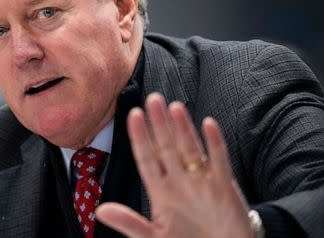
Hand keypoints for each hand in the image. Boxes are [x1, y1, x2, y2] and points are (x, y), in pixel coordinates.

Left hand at [96, 93, 252, 237]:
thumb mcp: (155, 236)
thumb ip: (129, 223)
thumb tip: (100, 211)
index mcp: (162, 191)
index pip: (147, 159)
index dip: (140, 138)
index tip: (133, 116)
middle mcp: (181, 181)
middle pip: (167, 147)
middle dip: (159, 124)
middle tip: (152, 99)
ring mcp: (202, 181)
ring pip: (190, 148)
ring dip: (183, 128)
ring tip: (174, 107)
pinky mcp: (224, 187)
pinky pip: (219, 161)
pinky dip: (215, 144)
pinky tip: (208, 124)